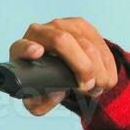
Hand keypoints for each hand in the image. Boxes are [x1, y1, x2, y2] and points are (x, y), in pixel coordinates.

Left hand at [0, 17, 118, 116]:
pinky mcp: (82, 26)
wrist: (57, 69)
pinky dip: (107, 65)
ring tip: (97, 88)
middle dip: (82, 67)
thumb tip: (55, 94)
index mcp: (22, 50)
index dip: (29, 49)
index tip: (37, 53)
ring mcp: (62, 26)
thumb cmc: (42, 84)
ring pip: (87, 44)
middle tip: (88, 88)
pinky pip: (100, 43)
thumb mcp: (36, 100)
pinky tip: (106, 79)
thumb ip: (39, 104)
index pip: (22, 47)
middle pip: (63, 42)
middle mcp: (41, 32)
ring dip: (98, 69)